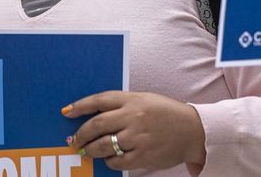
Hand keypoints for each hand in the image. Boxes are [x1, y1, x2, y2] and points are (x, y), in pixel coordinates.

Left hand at [63, 91, 205, 170]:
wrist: (193, 130)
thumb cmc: (167, 113)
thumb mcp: (145, 100)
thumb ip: (123, 105)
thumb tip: (95, 116)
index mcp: (133, 99)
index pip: (100, 100)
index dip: (80, 106)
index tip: (67, 111)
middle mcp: (133, 117)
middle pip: (97, 125)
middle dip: (81, 134)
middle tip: (75, 139)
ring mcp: (138, 137)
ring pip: (103, 146)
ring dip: (91, 150)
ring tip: (87, 151)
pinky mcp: (143, 155)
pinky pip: (116, 161)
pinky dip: (109, 161)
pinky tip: (110, 158)